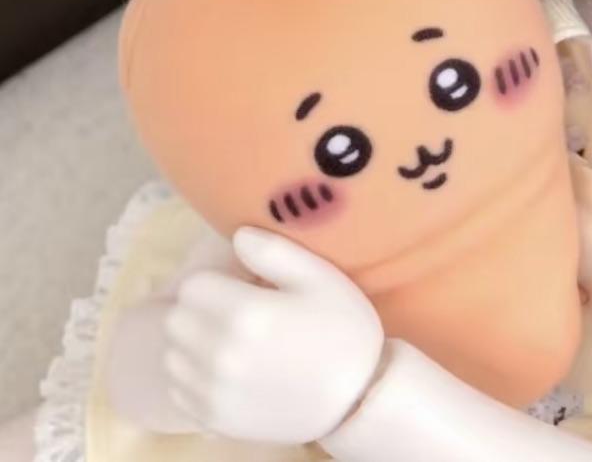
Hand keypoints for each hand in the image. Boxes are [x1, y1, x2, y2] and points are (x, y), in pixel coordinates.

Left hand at [163, 227, 384, 443]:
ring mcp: (213, 392)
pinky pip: (179, 390)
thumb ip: (274, 251)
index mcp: (246, 314)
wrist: (356, 398)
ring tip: (229, 339)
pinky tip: (225, 370)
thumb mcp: (321, 277)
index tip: (243, 286)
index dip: (217, 280)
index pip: (193, 285)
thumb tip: (238, 235)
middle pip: (177, 319)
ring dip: (193, 342)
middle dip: (201, 308)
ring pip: (173, 355)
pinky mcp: (212, 419)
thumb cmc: (342, 329)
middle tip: (235, 309)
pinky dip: (192, 376)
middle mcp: (219, 355)